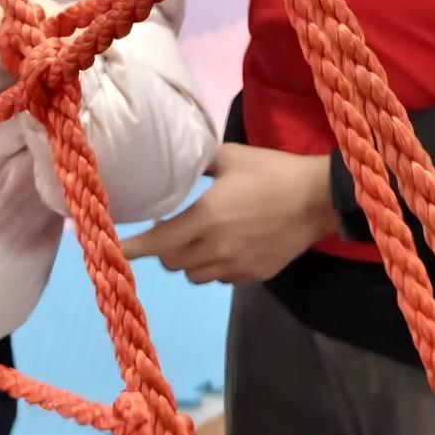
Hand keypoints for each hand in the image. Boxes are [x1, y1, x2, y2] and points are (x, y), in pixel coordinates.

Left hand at [126, 143, 339, 285]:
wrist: (318, 199)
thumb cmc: (272, 172)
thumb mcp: (230, 156)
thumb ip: (199, 162)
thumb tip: (178, 162)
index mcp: (206, 218)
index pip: (158, 242)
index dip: (134, 247)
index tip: (116, 248)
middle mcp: (216, 248)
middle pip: (171, 263)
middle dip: (162, 250)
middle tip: (166, 232)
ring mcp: (236, 266)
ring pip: (194, 275)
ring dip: (187, 261)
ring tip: (196, 241)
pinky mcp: (254, 274)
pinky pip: (220, 278)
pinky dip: (213, 267)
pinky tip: (223, 249)